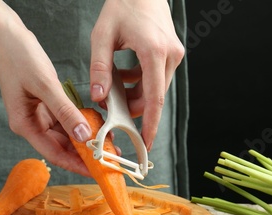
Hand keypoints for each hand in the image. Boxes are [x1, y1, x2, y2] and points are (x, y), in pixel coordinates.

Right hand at [0, 16, 92, 175]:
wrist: (7, 35)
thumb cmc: (18, 57)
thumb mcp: (45, 85)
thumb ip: (65, 111)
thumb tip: (84, 135)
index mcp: (24, 124)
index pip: (54, 153)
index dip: (77, 164)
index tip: (97, 171)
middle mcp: (30, 123)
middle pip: (61, 147)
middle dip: (84, 153)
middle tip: (109, 158)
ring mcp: (37, 114)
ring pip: (64, 134)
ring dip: (84, 138)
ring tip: (107, 142)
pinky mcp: (44, 104)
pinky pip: (64, 118)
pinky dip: (79, 121)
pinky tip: (96, 122)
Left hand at [90, 0, 184, 151]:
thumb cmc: (122, 6)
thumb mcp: (102, 36)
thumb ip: (100, 68)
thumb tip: (98, 97)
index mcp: (154, 52)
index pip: (154, 99)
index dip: (150, 124)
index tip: (146, 143)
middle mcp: (170, 56)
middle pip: (153, 97)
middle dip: (132, 107)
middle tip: (109, 105)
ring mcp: (173, 55)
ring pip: (154, 90)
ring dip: (134, 94)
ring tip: (112, 84)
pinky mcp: (171, 54)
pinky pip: (155, 79)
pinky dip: (139, 83)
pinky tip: (122, 74)